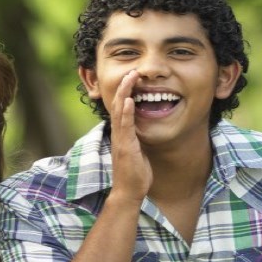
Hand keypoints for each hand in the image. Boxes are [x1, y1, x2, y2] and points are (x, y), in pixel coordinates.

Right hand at [108, 70, 153, 197]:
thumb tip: (143, 128)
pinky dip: (126, 113)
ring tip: (130, 77)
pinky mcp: (126, 148)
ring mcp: (121, 140)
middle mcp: (118, 134)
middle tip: (132, 70)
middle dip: (125, 86)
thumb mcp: (138, 150)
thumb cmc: (135, 173)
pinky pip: (125, 127)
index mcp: (122, 133)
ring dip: (125, 93)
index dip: (126, 91)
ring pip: (119, 111)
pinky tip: (129, 101)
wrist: (129, 192)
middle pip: (118, 104)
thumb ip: (137, 137)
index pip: (122, 107)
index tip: (134, 78)